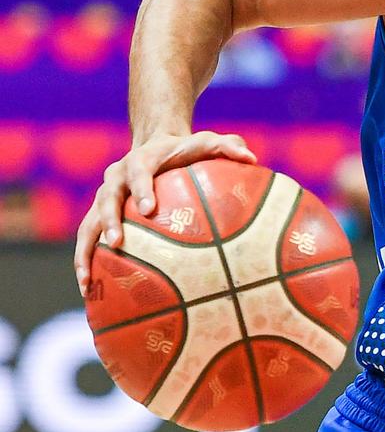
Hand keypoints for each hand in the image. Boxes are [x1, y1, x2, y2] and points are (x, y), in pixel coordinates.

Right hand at [74, 130, 255, 291]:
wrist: (155, 143)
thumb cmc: (186, 148)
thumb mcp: (208, 142)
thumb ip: (229, 146)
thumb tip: (252, 158)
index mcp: (140, 160)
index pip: (138, 171)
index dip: (141, 188)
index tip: (148, 208)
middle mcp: (116, 178)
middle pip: (106, 199)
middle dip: (109, 221)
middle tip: (117, 243)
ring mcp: (104, 197)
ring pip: (88, 224)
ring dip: (85, 251)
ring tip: (87, 281)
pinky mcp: (100, 214)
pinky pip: (88, 238)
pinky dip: (85, 261)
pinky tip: (90, 289)